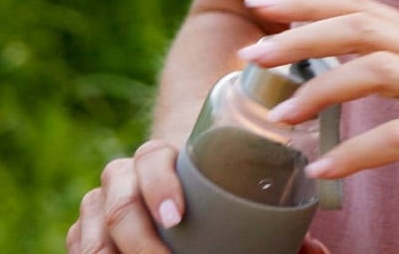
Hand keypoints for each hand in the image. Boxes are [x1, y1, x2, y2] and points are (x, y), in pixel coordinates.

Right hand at [66, 143, 331, 253]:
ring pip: (93, 226)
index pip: (151, 159)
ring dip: (108, 249)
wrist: (166, 168)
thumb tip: (319, 253)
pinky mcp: (87, 226)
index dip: (159, 186)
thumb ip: (272, 221)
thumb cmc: (211, 183)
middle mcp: (122, 175)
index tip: (178, 217)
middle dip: (139, 239)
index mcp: (161, 154)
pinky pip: (79, 241)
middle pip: (118, 201)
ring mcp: (99, 202)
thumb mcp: (233, 192)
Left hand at [238, 0, 398, 225]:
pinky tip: (325, 169)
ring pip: (378, 71)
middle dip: (300, 35)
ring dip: (321, 90)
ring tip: (281, 117)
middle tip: (251, 53)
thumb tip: (340, 72)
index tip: (260, 3)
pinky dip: (357, 152)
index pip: (362, 6)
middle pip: (362, 27)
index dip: (309, 1)